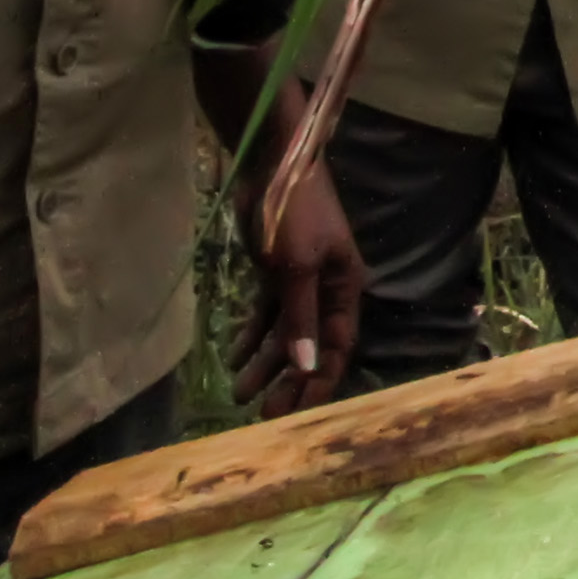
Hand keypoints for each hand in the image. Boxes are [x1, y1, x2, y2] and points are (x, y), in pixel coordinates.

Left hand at [231, 109, 362, 416]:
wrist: (273, 164)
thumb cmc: (295, 212)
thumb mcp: (298, 266)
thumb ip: (301, 317)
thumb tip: (305, 367)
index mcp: (344, 288)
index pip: (336, 347)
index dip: (319, 381)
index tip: (298, 413)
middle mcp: (326, 291)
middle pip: (309, 346)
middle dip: (287, 380)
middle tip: (262, 414)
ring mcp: (300, 282)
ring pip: (285, 333)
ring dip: (264, 363)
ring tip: (239, 393)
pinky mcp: (276, 273)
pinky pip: (266, 314)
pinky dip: (251, 335)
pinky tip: (233, 356)